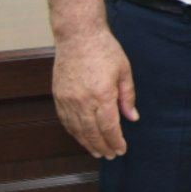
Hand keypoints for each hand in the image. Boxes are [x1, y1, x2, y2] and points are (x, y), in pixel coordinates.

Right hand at [52, 27, 138, 158]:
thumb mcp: (124, 71)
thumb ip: (128, 96)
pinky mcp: (58, 97)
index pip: (109, 127)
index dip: (115, 141)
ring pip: (77, 130)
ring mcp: (68, 100)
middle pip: (92, 132)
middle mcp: (83, 101)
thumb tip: (132, 118)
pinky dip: (74, 133)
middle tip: (111, 155)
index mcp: (102, 95)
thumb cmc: (105, 50)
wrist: (78, 36)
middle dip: (103, 146)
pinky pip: (66, 121)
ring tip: (97, 151)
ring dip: (87, 143)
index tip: (122, 149)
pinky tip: (81, 137)